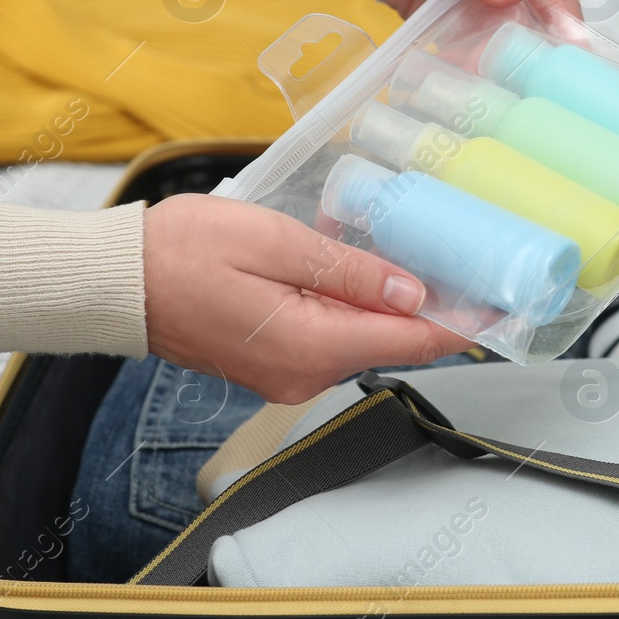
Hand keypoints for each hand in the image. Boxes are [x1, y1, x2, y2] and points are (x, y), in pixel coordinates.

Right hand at [142, 194, 472, 403]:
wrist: (117, 283)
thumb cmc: (181, 253)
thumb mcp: (275, 243)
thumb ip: (349, 271)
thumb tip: (412, 290)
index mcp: (310, 346)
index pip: (410, 338)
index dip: (461, 321)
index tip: (501, 303)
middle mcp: (304, 374)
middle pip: (390, 339)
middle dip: (427, 301)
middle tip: (462, 254)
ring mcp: (287, 375)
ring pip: (361, 336)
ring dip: (385, 300)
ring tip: (409, 250)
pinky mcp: (274, 364)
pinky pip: (330, 336)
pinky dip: (350, 307)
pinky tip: (353, 269)